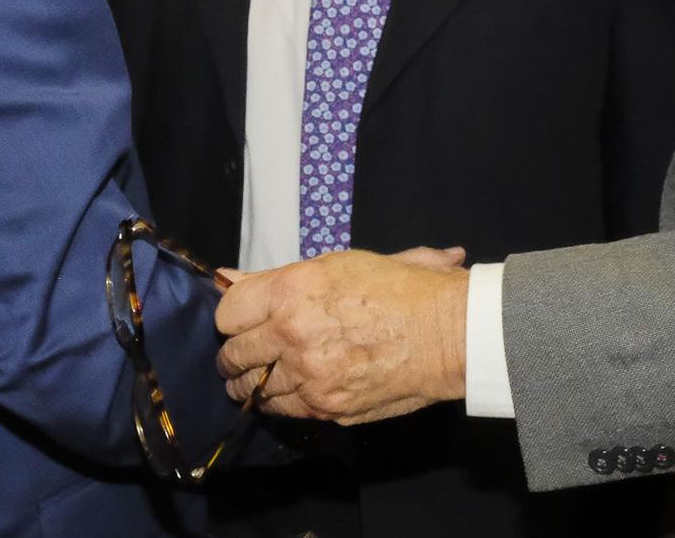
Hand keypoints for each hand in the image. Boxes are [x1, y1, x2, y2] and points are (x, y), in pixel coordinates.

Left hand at [215, 246, 468, 425]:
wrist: (447, 331)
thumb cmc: (400, 287)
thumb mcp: (337, 265)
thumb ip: (276, 276)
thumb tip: (227, 277)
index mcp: (292, 288)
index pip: (227, 311)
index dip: (233, 317)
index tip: (242, 322)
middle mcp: (291, 332)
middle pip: (234, 354)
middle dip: (235, 356)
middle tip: (246, 356)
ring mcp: (307, 375)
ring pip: (253, 388)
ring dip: (253, 384)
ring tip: (264, 377)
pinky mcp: (325, 407)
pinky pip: (283, 409)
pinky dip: (282, 402)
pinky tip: (292, 391)